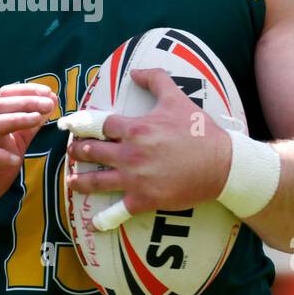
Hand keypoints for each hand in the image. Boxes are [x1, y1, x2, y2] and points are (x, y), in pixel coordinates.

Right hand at [0, 83, 56, 227]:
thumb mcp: (13, 148)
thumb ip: (27, 130)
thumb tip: (46, 110)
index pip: (3, 97)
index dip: (25, 91)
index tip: (49, 92)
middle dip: (24, 102)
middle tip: (48, 103)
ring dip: (14, 119)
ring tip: (36, 119)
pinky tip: (16, 158)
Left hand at [64, 68, 231, 223]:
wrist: (222, 164)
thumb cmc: (200, 131)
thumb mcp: (177, 98)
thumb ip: (155, 79)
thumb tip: (135, 71)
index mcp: (135, 129)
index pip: (98, 125)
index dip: (81, 124)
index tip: (70, 126)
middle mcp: (130, 154)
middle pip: (91, 152)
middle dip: (77, 151)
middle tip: (73, 152)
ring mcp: (135, 179)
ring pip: (97, 181)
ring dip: (80, 181)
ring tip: (72, 181)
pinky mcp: (144, 200)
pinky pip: (117, 211)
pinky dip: (104, 219)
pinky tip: (93, 223)